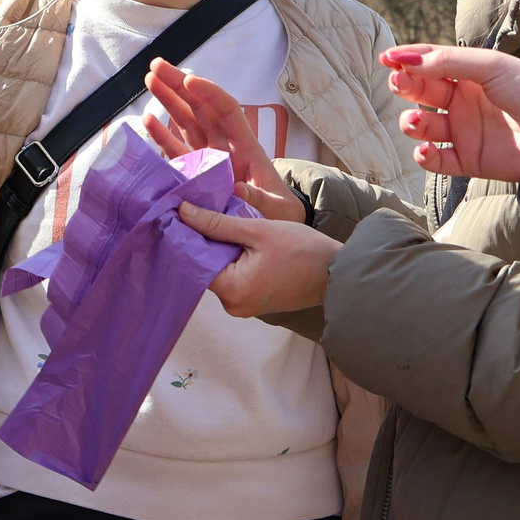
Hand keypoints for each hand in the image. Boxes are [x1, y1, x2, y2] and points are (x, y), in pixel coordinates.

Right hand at [143, 58, 302, 221]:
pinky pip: (177, 150)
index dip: (210, 93)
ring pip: (186, 122)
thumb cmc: (279, 213)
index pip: (227, 110)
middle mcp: (225, 145)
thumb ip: (256, 199)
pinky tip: (147, 120)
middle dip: (179, 85)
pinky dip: (162, 135)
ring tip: (150, 79)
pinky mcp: (197, 172)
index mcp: (246, 146)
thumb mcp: (275, 208)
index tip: (190, 80)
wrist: (274, 225)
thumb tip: (236, 189)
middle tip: (157, 65)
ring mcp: (209, 156)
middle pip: (200, 108)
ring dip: (168, 100)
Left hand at [178, 203, 339, 315]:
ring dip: (221, 250)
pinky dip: (234, 260)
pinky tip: (241, 242)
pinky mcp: (253, 303)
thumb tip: (183, 212)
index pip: (194, 262)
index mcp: (232, 290)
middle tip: (207, 213)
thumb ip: (217, 223)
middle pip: (205, 268)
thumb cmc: (302, 250)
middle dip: (205, 241)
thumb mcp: (257, 230)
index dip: (188, 237)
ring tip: (226, 224)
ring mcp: (243, 307)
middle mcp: (233, 306)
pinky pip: (234, 279)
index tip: (183, 214)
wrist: (337, 273)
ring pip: (220, 272)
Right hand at [383, 44, 519, 182]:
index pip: (431, 63)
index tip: (387, 59)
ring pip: (423, 127)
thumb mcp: (492, 66)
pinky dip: (424, 156)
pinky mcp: (469, 161)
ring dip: (412, 123)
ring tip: (419, 121)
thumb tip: (410, 61)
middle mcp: (464, 102)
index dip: (408, 59)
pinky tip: (425, 149)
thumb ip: (450, 62)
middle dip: (406, 87)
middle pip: (422, 92)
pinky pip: (436, 161)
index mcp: (471, 75)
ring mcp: (465, 131)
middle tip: (400, 84)